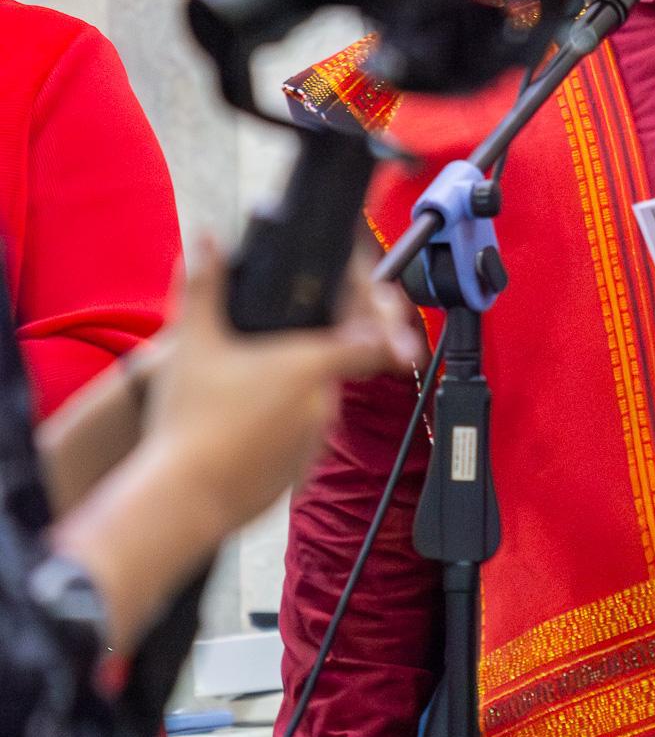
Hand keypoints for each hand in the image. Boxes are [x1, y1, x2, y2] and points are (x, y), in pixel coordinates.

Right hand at [144, 236, 422, 541]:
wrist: (182, 499)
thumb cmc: (190, 419)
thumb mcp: (194, 342)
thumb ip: (205, 285)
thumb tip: (205, 237)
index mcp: (309, 365)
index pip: (369, 339)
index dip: (384, 326)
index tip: (392, 324)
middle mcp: (323, 404)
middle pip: (329, 370)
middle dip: (302, 361)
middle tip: (258, 360)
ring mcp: (314, 442)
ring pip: (310, 407)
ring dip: (286, 398)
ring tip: (237, 399)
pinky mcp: (298, 473)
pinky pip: (295, 442)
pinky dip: (275, 433)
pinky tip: (237, 432)